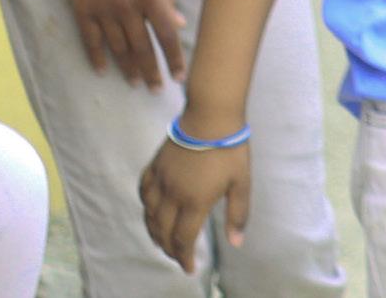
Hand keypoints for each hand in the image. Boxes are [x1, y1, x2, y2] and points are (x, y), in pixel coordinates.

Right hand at [67, 0, 186, 90]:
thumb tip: (179, 24)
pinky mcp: (83, 12)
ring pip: (119, 48)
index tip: (179, 76)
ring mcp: (104, 11)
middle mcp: (128, 7)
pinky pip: (91, 41)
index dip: (174, 57)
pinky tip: (103, 71)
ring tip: (136, 83)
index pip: (167, 34)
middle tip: (156, 89)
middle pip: (143, 47)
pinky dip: (97, 58)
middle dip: (151, 71)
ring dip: (128, 68)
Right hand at [140, 135, 250, 273]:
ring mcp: (160, 181)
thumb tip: (236, 242)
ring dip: (155, 233)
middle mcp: (172, 195)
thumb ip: (238, 214)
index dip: (184, 257)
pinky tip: (153, 211)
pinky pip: (144, 193)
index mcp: (194, 202)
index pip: (183, 239)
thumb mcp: (241, 183)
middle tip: (178, 257)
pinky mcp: (154, 167)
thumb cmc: (230, 149)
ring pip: (150, 216)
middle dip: (169, 250)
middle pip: (163, 232)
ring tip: (164, 241)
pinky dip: (147, 208)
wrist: (211, 116)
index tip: (190, 268)